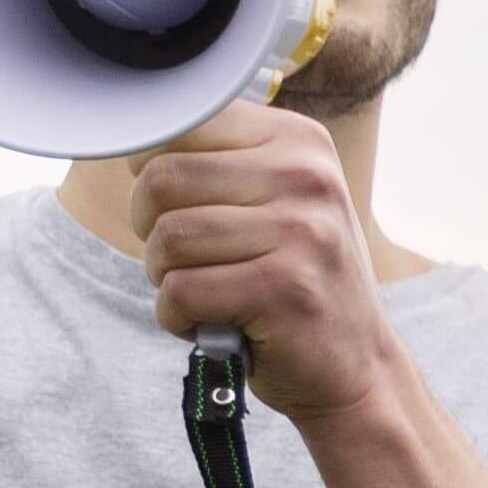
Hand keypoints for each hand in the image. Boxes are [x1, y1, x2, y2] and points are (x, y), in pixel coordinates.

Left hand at [135, 103, 403, 419]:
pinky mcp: (285, 289)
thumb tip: (131, 138)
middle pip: (161, 179)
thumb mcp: (274, 199)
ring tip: (206, 292)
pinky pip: (179, 292)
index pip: (181, 123)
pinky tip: (212, 323)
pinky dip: (176, 317)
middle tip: (189, 259)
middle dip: (150, 228)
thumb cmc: (293, 278)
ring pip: (167, 238)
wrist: (356, 363)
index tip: (183, 207)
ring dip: (165, 277)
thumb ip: (216, 160)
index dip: (153, 171)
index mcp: (300, 140)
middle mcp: (308, 176)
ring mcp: (304, 231)